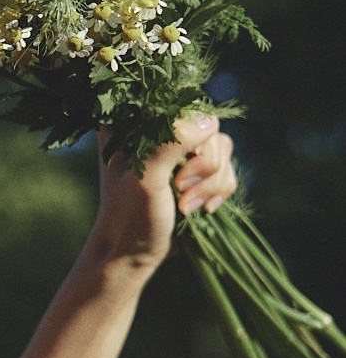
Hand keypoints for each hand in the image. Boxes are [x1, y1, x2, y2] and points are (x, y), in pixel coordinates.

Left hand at [86, 114, 236, 277]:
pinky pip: (227, 169)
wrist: (133, 254)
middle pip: (210, 128)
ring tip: (185, 207)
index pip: (184, 104)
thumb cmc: (130, 217)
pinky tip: (197, 210)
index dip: (192, 137)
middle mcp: (158, 129)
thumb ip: (171, 143)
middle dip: (203, 167)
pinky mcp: (195, 172)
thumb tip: (208, 122)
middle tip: (180, 192)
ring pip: (223, 148)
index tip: (178, 171)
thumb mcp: (146, 178)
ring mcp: (179, 151)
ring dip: (210, 183)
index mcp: (134, 122)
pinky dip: (218, 191)